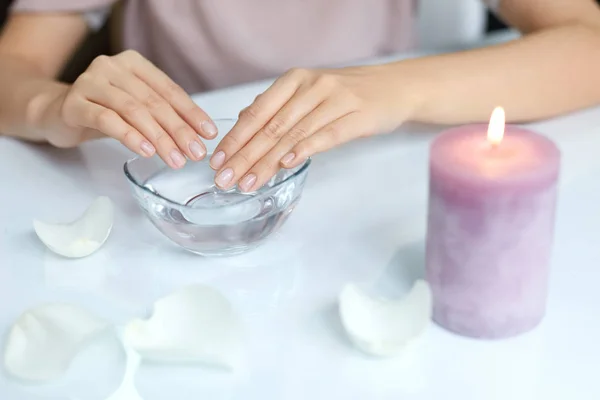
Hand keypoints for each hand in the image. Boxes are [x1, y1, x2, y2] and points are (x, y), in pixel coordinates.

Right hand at [39, 50, 216, 168]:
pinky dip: (130, 136)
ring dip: (158, 137)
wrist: (57, 112)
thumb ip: (163, 115)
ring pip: (133, 111)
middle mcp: (112, 67)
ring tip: (175, 159)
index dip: (191, 113)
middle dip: (179, 130)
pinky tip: (146, 151)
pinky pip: (107, 120)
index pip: (169, 90)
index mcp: (134, 64)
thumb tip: (199, 136)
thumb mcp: (137, 109)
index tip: (208, 134)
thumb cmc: (104, 110)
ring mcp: (91, 82)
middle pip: (154, 102)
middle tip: (195, 153)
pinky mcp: (74, 103)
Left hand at [209, 65, 411, 190]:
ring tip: (248, 182)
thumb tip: (243, 123)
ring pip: (294, 135)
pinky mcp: (357, 116)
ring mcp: (335, 100)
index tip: (218, 160)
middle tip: (225, 179)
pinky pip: (327, 135)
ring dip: (267, 162)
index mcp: (295, 80)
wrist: (394, 87)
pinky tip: (287, 164)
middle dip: (245, 156)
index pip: (258, 112)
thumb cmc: (347, 93)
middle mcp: (312, 86)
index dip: (236, 138)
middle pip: (272, 127)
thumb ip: (278, 107)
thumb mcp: (309, 92)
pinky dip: (305, 150)